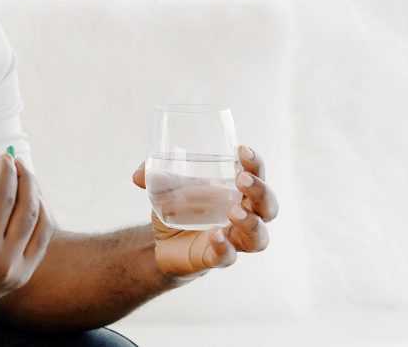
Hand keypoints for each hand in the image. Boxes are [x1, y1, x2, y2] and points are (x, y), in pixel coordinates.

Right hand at [0, 153, 53, 312]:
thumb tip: (2, 163)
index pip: (4, 195)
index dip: (7, 170)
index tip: (5, 156)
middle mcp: (3, 261)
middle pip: (27, 207)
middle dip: (25, 178)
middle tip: (17, 162)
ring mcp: (16, 273)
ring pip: (41, 223)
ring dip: (36, 196)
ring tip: (23, 180)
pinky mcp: (21, 277)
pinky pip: (41, 241)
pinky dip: (39, 217)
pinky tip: (28, 203)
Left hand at [132, 145, 278, 278]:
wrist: (161, 242)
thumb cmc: (177, 207)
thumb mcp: (164, 186)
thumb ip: (153, 175)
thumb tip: (139, 174)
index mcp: (237, 192)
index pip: (258, 175)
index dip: (255, 163)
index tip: (241, 149)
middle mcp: (244, 217)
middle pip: (268, 207)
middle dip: (260, 191)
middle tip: (242, 180)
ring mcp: (234, 241)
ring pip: (259, 238)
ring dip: (251, 223)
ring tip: (234, 212)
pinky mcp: (217, 259)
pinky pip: (229, 257)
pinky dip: (224, 247)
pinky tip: (216, 236)